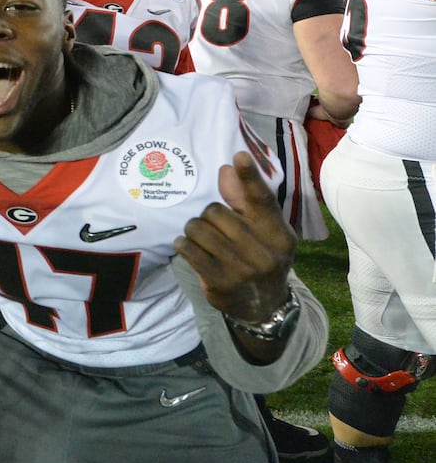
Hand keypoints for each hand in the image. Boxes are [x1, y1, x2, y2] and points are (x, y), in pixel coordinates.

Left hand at [174, 152, 295, 324]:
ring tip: (199, 236)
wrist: (264, 306)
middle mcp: (264, 250)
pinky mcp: (220, 281)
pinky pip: (189, 250)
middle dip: (208, 215)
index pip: (262, 200)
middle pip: (217, 212)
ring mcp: (242, 268)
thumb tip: (227, 169)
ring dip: (193, 229)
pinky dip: (183, 244)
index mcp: (278, 233)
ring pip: (199, 228)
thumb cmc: (260, 257)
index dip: (250, 176)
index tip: (238, 156)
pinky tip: (188, 247)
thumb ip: (243, 201)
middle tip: (213, 225)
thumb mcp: (262, 232)